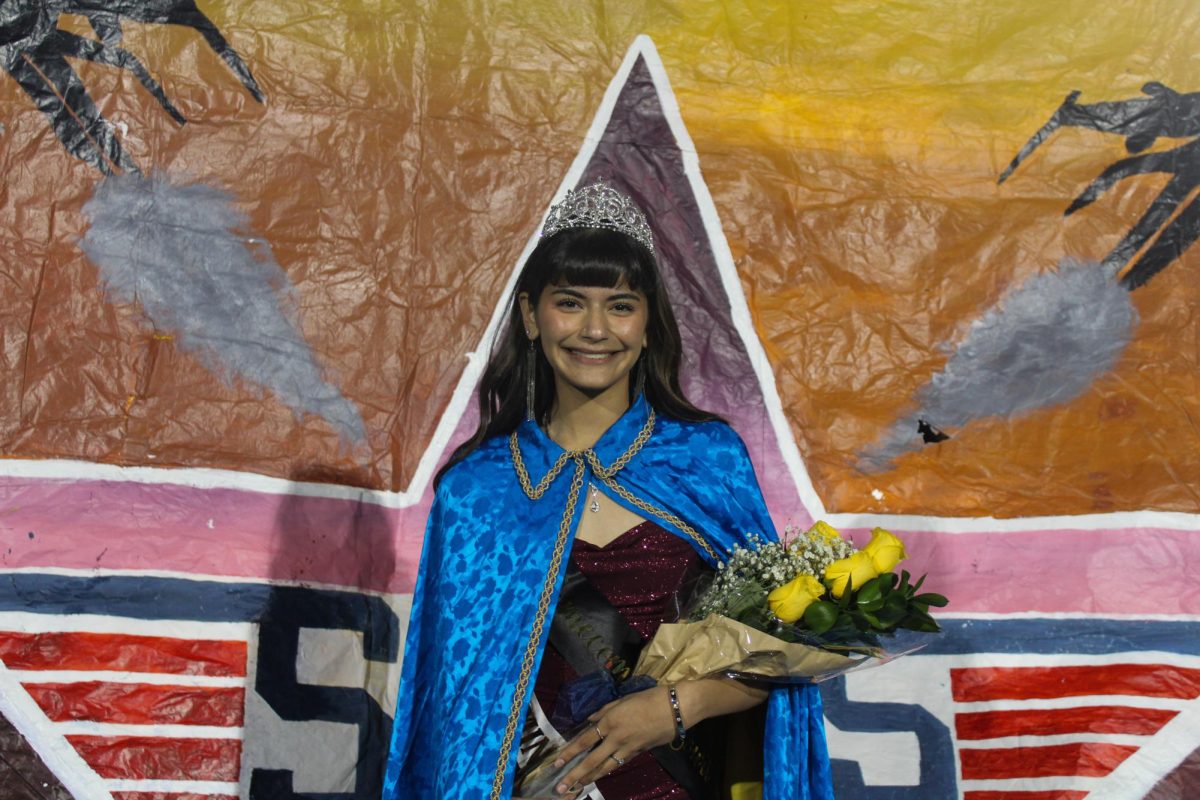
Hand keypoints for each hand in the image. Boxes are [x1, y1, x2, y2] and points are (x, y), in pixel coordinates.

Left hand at [549, 685, 675, 797]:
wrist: (674, 708)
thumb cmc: (648, 698)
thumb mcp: (622, 700)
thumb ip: (603, 711)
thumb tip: (590, 720)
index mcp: (610, 721)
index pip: (584, 740)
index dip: (569, 752)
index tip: (557, 762)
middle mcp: (615, 737)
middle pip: (591, 760)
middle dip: (574, 775)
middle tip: (560, 787)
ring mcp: (627, 748)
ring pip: (605, 768)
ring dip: (589, 778)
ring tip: (576, 787)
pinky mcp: (638, 753)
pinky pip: (619, 764)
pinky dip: (607, 771)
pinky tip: (599, 775)